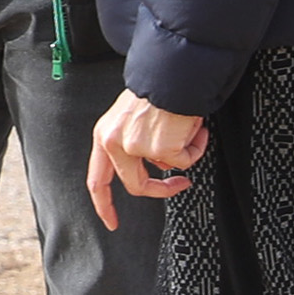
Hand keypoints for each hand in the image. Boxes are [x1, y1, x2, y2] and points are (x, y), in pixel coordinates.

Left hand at [86, 91, 208, 230]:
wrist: (173, 72)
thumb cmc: (156, 90)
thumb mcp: (129, 118)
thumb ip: (130, 144)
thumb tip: (154, 168)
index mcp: (104, 135)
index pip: (97, 179)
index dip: (104, 205)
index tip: (111, 221)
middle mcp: (115, 143)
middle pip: (136, 185)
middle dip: (162, 189)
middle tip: (180, 184)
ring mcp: (138, 148)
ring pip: (167, 170)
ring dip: (184, 153)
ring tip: (189, 130)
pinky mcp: (162, 149)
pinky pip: (186, 160)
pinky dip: (195, 146)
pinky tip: (195, 127)